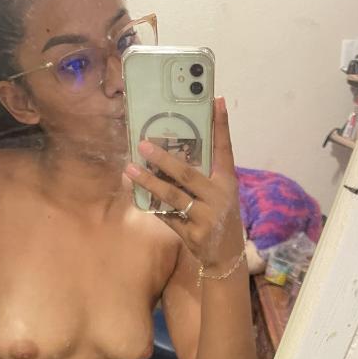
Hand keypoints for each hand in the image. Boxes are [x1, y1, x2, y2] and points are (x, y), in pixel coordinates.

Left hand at [124, 97, 243, 272]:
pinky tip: (137, 194)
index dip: (221, 125)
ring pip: (173, 196)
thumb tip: (175, 150)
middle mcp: (219, 197)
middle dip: (164, 158)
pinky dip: (153, 206)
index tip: (215, 101)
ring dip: (149, 182)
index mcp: (228, 182)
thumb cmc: (220, 219)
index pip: (225, 149)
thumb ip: (205, 174)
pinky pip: (168, 217)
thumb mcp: (221, 194)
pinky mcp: (194, 234)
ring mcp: (206, 217)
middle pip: (188, 174)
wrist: (226, 257)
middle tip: (143, 144)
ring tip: (130, 169)